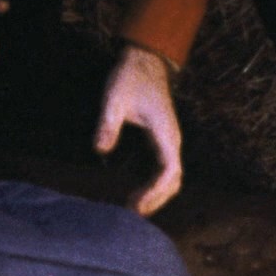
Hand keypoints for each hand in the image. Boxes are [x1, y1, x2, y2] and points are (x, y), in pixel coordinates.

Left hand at [94, 45, 182, 215]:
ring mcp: (169, 141)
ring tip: (133, 209)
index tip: (137, 205)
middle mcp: (172, 140)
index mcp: (165, 133)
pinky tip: (136, 194)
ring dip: (156, 195)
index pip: (170, 171)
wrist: (144, 62)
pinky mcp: (162, 141)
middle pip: (175, 180)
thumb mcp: (113, 98)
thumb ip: (107, 124)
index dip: (156, 192)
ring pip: (172, 177)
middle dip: (157, 199)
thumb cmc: (130, 78)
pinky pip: (164, 170)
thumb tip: (100, 150)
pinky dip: (154, 186)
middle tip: (133, 214)